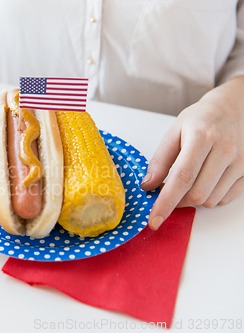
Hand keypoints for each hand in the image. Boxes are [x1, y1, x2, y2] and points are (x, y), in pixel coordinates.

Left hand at [141, 76, 243, 229]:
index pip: (181, 178)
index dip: (165, 203)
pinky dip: (211, 197)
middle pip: (197, 194)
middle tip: (168, 192)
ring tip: (189, 180)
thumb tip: (148, 186)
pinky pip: (226, 198)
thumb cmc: (201, 119)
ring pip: (211, 200)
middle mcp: (225, 150)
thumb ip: (160, 160)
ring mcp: (241, 162)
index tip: (154, 221)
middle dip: (177, 201)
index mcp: (202, 138)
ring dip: (193, 199)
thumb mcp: (174, 131)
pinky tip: (206, 181)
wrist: (236, 106)